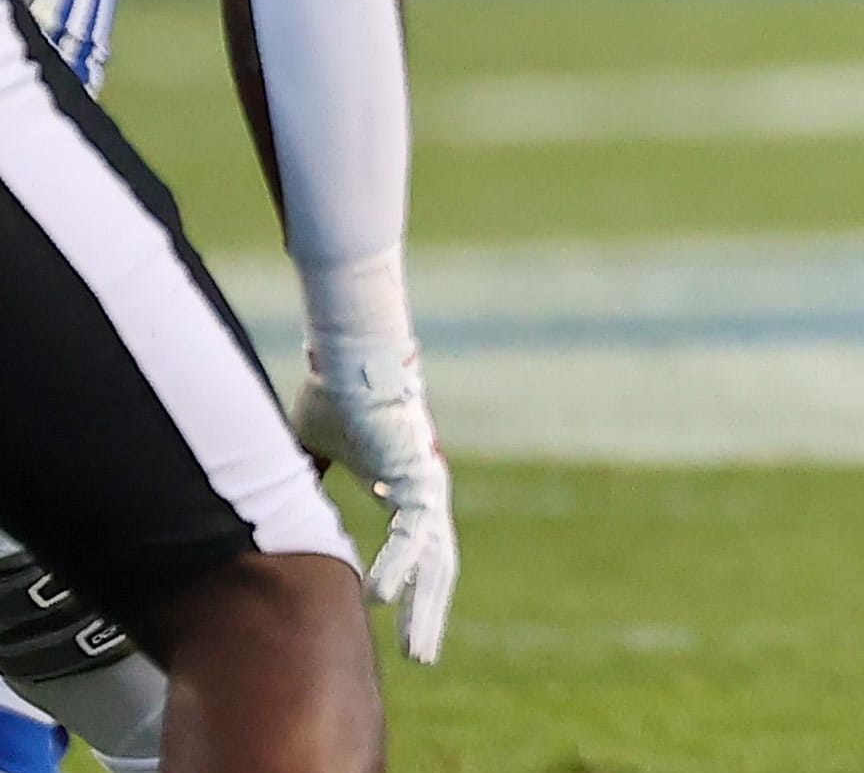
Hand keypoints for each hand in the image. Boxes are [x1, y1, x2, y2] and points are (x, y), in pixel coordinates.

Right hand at [290, 338, 455, 664]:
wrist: (347, 357)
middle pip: (435, 568)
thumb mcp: (311, 454)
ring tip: (418, 651)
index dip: (411, 588)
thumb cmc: (333, 396)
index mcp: (406, 491)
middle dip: (427, 614)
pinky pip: (413, 532)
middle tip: (421, 658)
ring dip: (424, 607)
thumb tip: (278, 508)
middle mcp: (424, 493)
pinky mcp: (419, 476)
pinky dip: (398, 566)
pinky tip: (382, 598)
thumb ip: (304, 484)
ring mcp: (427, 487)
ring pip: (434, 561)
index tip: (395, 621)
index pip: (418, 552)